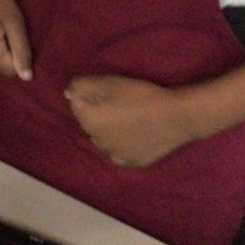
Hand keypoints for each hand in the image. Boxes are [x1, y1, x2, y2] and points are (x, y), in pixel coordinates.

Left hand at [64, 75, 192, 166]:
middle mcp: (97, 142)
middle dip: (97, 111)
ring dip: (107, 129)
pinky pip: (119, 152)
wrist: (176, 117)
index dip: (90, 93)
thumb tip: (68, 94)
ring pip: (103, 138)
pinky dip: (122, 143)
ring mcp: (115, 155)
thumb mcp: (109, 82)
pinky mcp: (133, 162)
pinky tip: (135, 134)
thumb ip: (81, 85)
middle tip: (120, 101)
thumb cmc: (140, 96)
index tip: (109, 90)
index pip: (76, 103)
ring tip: (129, 116)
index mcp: (89, 122)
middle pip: (89, 121)